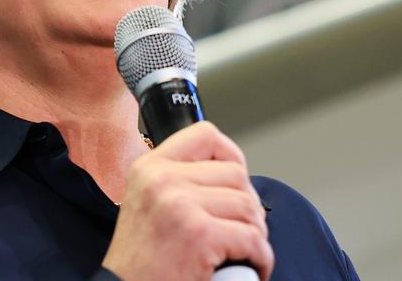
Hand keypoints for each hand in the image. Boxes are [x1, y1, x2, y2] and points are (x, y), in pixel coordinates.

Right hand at [101, 122, 272, 280]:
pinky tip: (251, 266)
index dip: (231, 154)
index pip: (205, 134)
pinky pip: (253, 239)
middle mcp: (162, 179)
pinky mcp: (200, 235)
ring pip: (248, 206)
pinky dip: (260, 258)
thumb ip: (177, 180)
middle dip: (248, 205)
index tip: (236, 180)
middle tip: (242, 228)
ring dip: (256, 233)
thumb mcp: (146, 202)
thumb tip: (227, 174)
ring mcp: (181, 205)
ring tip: (244, 250)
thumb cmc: (140, 260)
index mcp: (149, 167)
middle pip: (235, 174)